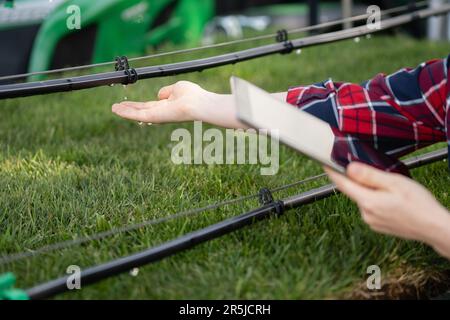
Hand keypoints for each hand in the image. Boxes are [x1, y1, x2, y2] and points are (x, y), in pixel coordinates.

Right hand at [112, 80, 245, 128]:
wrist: (198, 104)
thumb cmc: (193, 96)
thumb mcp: (177, 88)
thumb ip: (167, 91)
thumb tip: (160, 94)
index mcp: (166, 106)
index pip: (149, 106)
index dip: (138, 105)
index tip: (128, 103)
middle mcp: (160, 112)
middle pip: (141, 110)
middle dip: (128, 109)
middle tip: (116, 107)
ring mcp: (157, 116)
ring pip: (137, 114)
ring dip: (125, 111)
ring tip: (113, 108)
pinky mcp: (154, 117)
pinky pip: (137, 115)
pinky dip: (126, 112)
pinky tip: (117, 110)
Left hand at [324, 162, 449, 257]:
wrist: (434, 227)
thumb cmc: (418, 204)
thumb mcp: (394, 182)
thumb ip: (369, 175)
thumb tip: (349, 168)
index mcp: (368, 201)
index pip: (342, 184)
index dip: (332, 173)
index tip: (325, 163)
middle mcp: (365, 214)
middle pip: (354, 191)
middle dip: (360, 181)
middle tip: (377, 174)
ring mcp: (371, 221)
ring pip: (364, 199)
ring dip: (370, 192)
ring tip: (392, 190)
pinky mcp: (377, 226)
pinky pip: (371, 208)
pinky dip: (376, 201)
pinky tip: (392, 200)